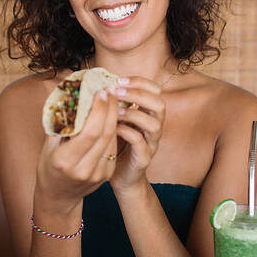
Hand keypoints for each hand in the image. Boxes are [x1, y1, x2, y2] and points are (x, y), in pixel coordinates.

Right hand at [34, 89, 119, 213]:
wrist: (58, 197)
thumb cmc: (48, 167)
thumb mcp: (48, 146)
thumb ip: (60, 125)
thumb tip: (71, 96)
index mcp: (65, 161)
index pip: (90, 132)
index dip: (99, 110)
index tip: (101, 92)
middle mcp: (84, 169)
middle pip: (105, 134)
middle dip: (110, 109)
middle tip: (110, 90)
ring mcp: (98, 174)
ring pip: (112, 139)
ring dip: (114, 117)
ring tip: (112, 99)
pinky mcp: (107, 174)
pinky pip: (113, 147)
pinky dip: (113, 130)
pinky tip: (111, 117)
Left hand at [108, 76, 164, 192]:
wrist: (121, 177)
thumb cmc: (116, 145)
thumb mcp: (115, 120)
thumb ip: (113, 104)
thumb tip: (97, 84)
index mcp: (148, 114)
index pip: (155, 90)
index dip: (140, 82)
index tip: (119, 79)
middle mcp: (154, 126)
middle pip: (159, 104)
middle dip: (138, 95)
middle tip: (117, 92)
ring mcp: (151, 143)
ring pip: (153, 123)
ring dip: (133, 113)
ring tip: (115, 112)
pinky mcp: (144, 158)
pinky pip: (140, 143)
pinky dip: (127, 132)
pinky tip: (113, 129)